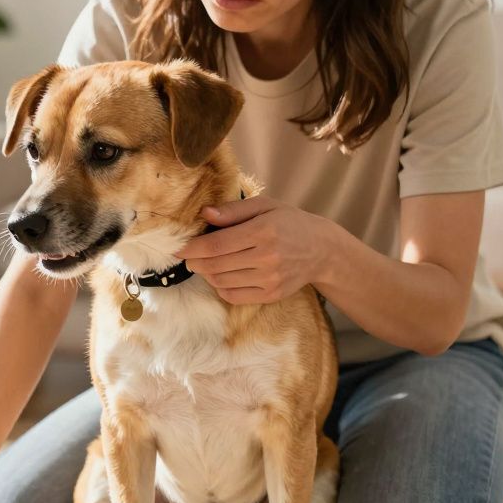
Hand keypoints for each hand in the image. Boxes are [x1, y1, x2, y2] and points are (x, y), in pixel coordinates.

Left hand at [175, 194, 334, 304]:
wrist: (322, 250)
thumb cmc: (290, 223)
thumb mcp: (265, 206)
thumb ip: (234, 210)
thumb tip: (205, 214)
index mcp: (263, 232)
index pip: (217, 245)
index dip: (193, 248)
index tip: (180, 248)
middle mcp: (266, 258)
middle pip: (215, 265)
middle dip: (195, 262)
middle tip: (188, 257)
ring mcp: (269, 279)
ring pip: (221, 282)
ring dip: (206, 274)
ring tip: (204, 264)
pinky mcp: (271, 295)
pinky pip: (234, 296)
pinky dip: (220, 287)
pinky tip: (220, 276)